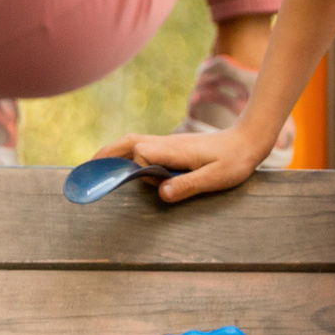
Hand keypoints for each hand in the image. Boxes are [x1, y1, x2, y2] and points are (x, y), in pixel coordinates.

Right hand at [92, 126, 268, 202]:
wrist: (248, 141)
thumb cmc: (234, 161)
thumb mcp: (215, 178)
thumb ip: (189, 185)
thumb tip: (161, 193)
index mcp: (173, 150)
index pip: (140, 155)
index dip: (137, 169)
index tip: (146, 183)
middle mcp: (167, 143)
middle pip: (128, 143)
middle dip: (107, 154)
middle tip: (86, 168)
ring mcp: (169, 143)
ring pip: (133, 142)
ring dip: (114, 151)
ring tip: (95, 165)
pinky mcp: (173, 146)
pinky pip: (143, 146)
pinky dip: (127, 152)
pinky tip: (123, 163)